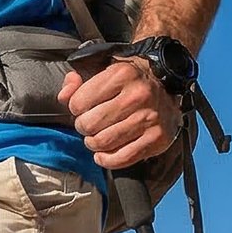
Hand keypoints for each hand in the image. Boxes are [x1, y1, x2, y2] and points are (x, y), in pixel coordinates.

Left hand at [57, 53, 180, 169]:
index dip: (75, 108)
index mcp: (122, 74)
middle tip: (91, 124)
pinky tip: (104, 153)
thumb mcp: (100, 73)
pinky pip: (121, 158)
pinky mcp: (157, 138)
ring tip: (99, 136)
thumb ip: (75, 84)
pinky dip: (107, 159)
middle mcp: (138, 95)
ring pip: (102, 143)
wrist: (166, 89)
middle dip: (84, 127)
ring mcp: (149, 118)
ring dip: (94, 143)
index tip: (85, 108)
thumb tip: (65, 95)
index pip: (78, 103)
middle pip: (88, 125)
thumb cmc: (126, 83)